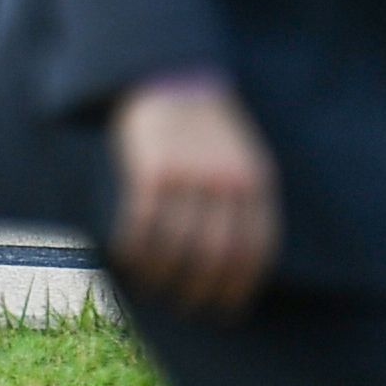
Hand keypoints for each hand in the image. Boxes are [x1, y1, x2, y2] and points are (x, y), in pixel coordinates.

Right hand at [106, 77, 280, 317]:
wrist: (170, 75)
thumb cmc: (207, 127)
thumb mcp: (242, 157)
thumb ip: (245, 201)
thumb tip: (238, 266)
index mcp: (256, 179)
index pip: (256, 250)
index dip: (241, 287)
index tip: (227, 311)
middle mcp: (227, 180)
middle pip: (216, 256)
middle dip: (201, 292)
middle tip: (188, 308)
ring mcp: (190, 175)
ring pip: (178, 247)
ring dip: (164, 278)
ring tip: (155, 290)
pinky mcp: (153, 170)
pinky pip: (144, 226)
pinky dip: (135, 252)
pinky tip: (129, 262)